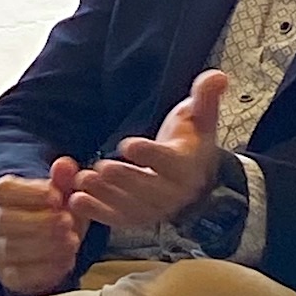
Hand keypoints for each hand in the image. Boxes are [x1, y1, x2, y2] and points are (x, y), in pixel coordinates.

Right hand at [0, 159, 83, 295]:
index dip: (31, 193)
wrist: (52, 243)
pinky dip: (45, 270)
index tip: (57, 196)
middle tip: (67, 221)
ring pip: (11, 249)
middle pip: (4, 221)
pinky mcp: (8, 275)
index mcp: (2, 194)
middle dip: (39, 222)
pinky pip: (19, 275)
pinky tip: (66, 260)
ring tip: (72, 241)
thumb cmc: (54, 213)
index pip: (5, 191)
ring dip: (44, 246)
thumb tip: (64, 165)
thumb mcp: (62, 193)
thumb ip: (63, 179)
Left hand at [70, 71, 227, 233]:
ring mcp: (156, 209)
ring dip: (106, 196)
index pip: (171, 162)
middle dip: (125, 179)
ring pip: (132, 207)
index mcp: (190, 166)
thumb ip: (205, 95)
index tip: (128, 144)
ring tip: (84, 180)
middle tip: (102, 168)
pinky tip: (77, 201)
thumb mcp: (200, 115)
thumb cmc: (191, 139)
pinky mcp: (138, 218)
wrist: (191, 172)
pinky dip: (97, 213)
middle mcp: (175, 193)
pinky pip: (118, 219)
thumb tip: (218, 76)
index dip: (150, 154)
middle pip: (149, 189)